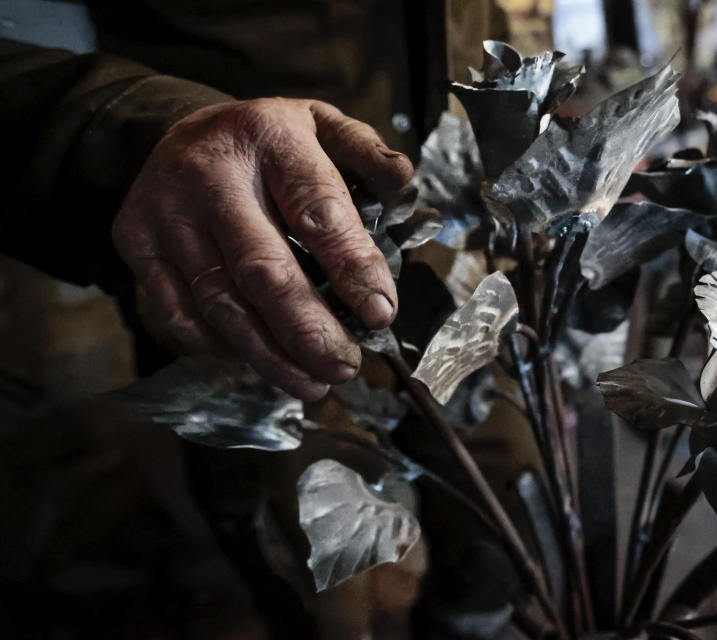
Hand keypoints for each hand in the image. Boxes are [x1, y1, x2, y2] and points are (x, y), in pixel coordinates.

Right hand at [112, 98, 413, 399]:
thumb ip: (367, 152)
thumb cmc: (267, 141)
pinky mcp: (135, 241)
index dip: (352, 268)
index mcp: (269, 136)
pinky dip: (223, 347)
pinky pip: (179, 313)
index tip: (380, 314)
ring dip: (270, 356)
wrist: (175, 126)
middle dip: (310, 332)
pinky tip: (260, 361)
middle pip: (262, 270)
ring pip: (220, 303)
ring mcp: (166, 211)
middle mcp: (210, 174)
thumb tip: (405, 183)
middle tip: (346, 366)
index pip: (318, 211)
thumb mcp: (321, 124)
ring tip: (312, 382)